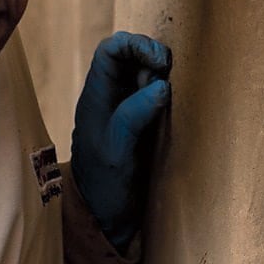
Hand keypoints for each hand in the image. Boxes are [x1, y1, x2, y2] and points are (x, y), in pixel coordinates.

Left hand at [70, 32, 171, 251]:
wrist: (103, 217)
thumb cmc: (105, 187)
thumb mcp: (117, 153)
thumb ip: (134, 116)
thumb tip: (160, 85)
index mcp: (96, 98)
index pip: (110, 50)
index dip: (137, 45)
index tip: (161, 63)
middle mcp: (107, 97)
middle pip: (127, 55)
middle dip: (151, 57)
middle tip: (167, 78)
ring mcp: (122, 108)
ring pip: (140, 72)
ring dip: (158, 75)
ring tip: (166, 96)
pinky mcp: (136, 121)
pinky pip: (149, 93)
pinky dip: (162, 92)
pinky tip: (168, 108)